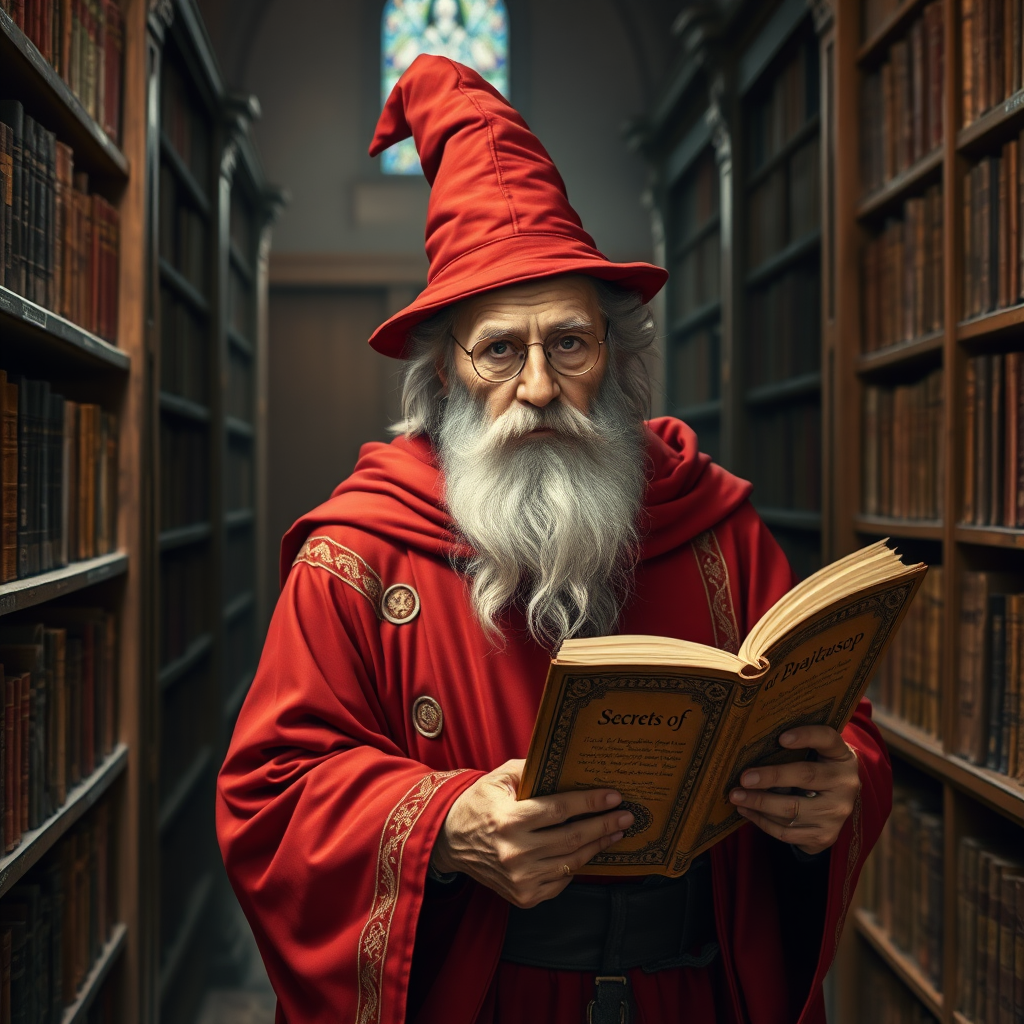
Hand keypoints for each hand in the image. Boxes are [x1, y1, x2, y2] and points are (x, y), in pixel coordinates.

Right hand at [431, 759, 633, 907]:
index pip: (559, 810)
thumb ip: (530, 770)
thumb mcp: (498, 778)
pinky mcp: (523, 896)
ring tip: (615, 833)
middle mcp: (514, 852)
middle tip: (626, 816)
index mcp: (508, 820)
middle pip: (572, 838)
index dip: (589, 803)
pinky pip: (561, 881)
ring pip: (571, 863)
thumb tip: (567, 767)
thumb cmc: (479, 803)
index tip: (614, 797)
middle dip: (604, 826)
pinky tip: (588, 851)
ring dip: (597, 847)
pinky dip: (576, 865)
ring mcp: (520, 879)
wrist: (450, 841)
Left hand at [728, 726, 860, 855]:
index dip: (806, 736)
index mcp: (842, 757)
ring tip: (737, 796)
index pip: (828, 739)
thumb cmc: (817, 770)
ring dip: (759, 803)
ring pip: (792, 809)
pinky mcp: (825, 836)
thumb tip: (752, 746)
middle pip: (805, 777)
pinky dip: (762, 821)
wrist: (837, 806)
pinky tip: (747, 811)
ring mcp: (837, 813)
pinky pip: (788, 832)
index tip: (781, 738)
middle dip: (771, 777)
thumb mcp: (817, 754)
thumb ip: (797, 748)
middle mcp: (845, 784)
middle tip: (744, 778)